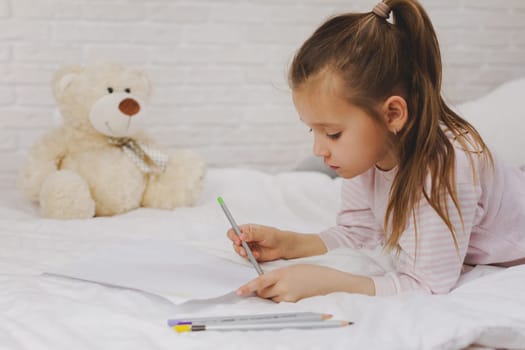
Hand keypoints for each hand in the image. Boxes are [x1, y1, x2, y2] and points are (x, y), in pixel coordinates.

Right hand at [227, 224, 287, 261]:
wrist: (282, 246)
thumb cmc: (274, 236)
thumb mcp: (263, 233)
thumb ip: (252, 235)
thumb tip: (241, 235)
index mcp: (247, 229)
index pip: (234, 231)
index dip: (233, 235)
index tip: (237, 240)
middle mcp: (245, 238)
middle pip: (234, 242)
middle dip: (237, 247)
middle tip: (243, 250)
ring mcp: (248, 247)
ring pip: (239, 250)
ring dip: (243, 253)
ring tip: (250, 254)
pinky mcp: (251, 254)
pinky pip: (246, 257)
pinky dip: (250, 257)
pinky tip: (257, 255)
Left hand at [236, 264, 374, 301]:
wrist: (329, 281)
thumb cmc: (311, 272)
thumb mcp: (291, 268)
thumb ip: (278, 275)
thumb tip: (265, 282)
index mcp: (282, 273)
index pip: (260, 281)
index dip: (248, 287)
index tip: (238, 292)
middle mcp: (284, 286)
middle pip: (263, 293)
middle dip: (261, 291)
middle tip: (267, 286)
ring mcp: (289, 296)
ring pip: (271, 299)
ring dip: (271, 296)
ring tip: (284, 288)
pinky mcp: (294, 304)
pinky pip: (281, 304)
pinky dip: (281, 300)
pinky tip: (290, 293)